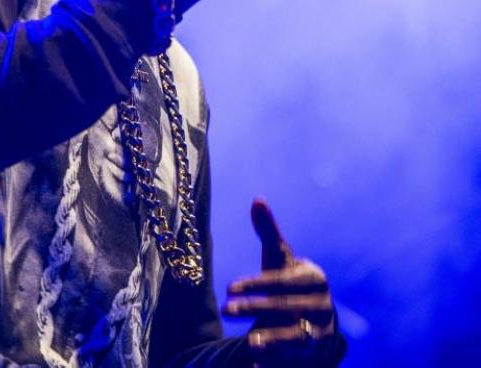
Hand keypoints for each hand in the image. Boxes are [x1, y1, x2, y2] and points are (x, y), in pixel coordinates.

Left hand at [223, 198, 334, 365]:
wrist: (314, 318)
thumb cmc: (289, 281)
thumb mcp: (279, 258)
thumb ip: (268, 232)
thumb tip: (257, 198)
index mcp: (314, 277)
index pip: (282, 279)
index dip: (256, 284)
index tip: (228, 289)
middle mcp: (324, 304)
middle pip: (287, 307)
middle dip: (255, 309)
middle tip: (226, 310)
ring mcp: (323, 332)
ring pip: (298, 338)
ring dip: (274, 342)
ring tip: (249, 343)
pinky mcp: (318, 356)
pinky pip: (297, 362)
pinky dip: (277, 365)